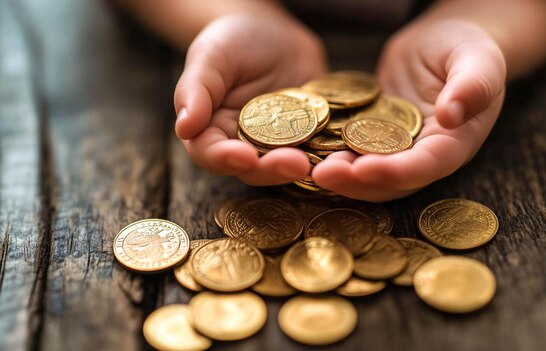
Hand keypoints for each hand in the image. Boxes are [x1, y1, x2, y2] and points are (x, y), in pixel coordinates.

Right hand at [175, 12, 326, 184]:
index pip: (211, 154)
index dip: (224, 159)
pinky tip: (349, 153)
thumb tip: (184, 126)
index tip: (242, 156)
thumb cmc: (232, 42)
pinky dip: (334, 155)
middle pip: (255, 169)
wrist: (272, 34)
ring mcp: (280, 147)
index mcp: (213, 132)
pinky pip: (321, 151)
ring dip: (308, 168)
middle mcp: (245, 147)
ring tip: (325, 165)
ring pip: (290, 166)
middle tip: (295, 163)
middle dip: (274, 169)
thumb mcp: (210, 56)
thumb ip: (196, 90)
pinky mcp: (311, 139)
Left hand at [312, 19, 505, 201]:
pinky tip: (306, 149)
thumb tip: (453, 114)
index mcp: (455, 143)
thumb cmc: (466, 47)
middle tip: (321, 174)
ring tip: (308, 166)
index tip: (362, 169)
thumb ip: (473, 84)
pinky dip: (332, 155)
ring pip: (369, 174)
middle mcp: (425, 155)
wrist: (444, 43)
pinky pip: (353, 153)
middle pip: (391, 182)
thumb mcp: (477, 58)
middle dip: (356, 182)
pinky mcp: (375, 138)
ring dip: (340, 175)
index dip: (395, 172)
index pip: (426, 166)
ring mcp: (398, 149)